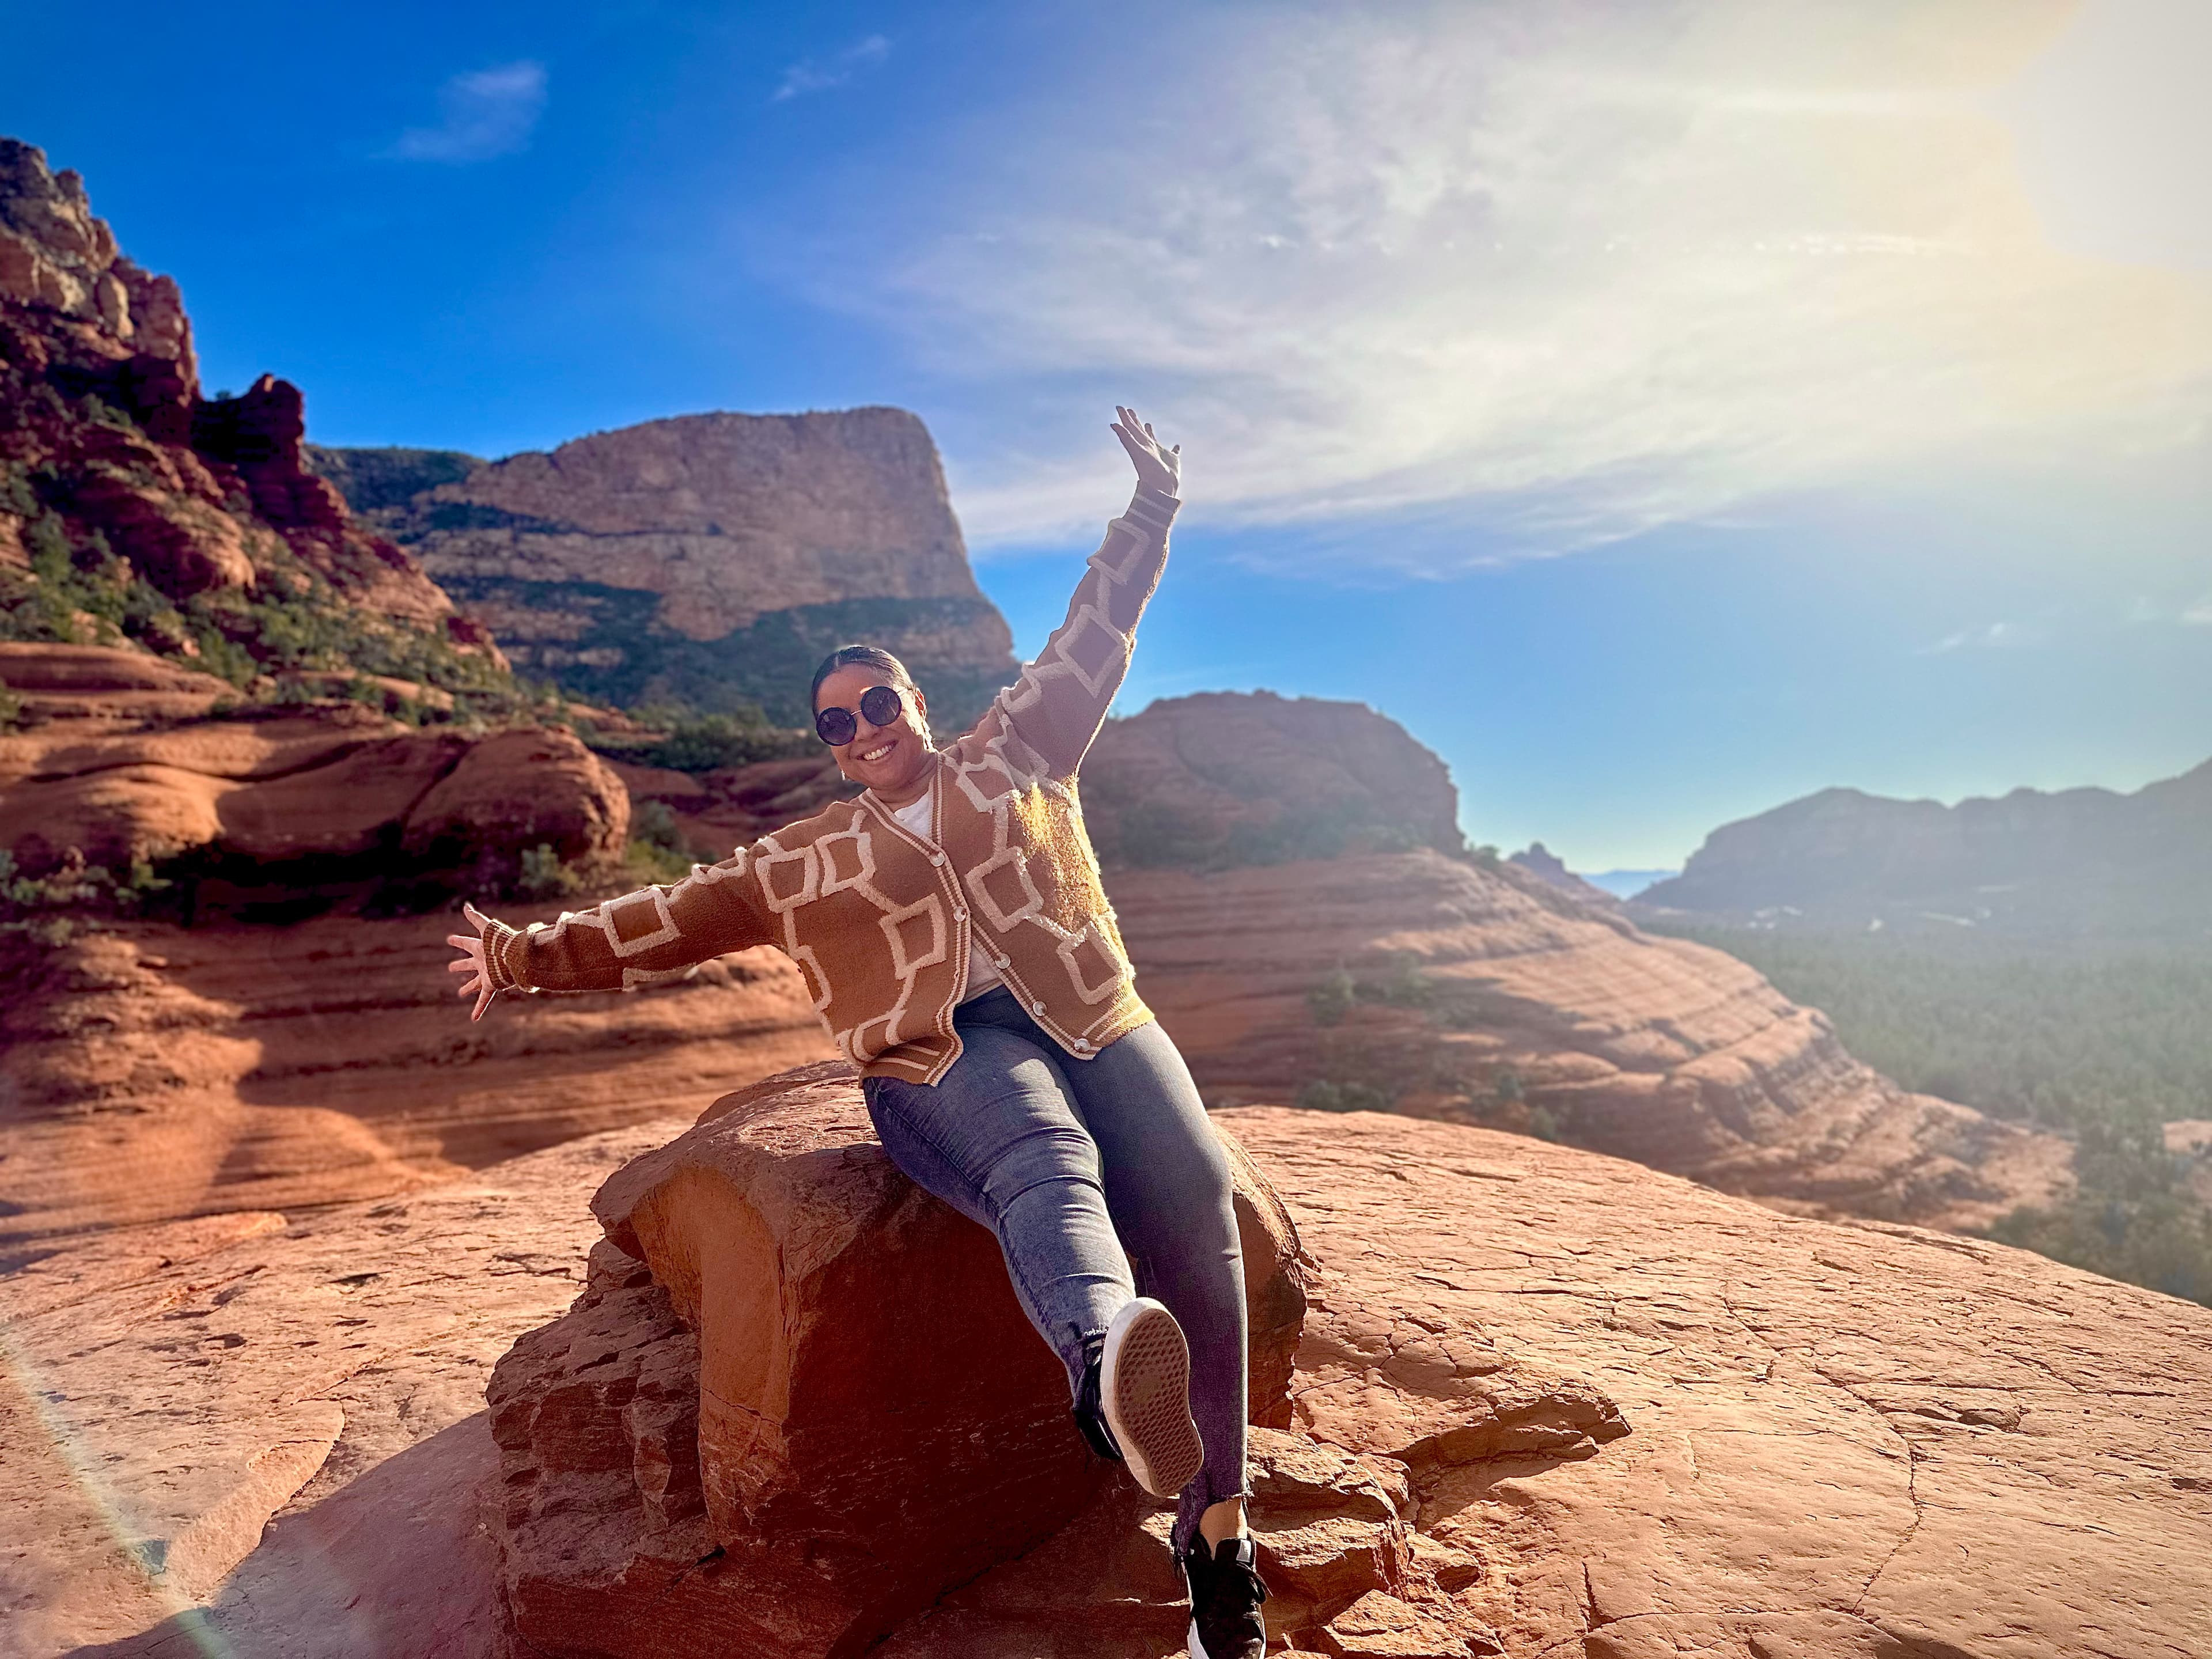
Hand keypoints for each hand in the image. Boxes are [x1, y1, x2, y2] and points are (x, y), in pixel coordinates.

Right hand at [445, 900, 496, 1021]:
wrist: (518, 957)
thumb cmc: (503, 942)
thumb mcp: (488, 928)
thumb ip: (476, 918)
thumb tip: (465, 905)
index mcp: (481, 948)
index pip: (466, 943)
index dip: (458, 941)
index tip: (449, 939)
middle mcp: (483, 962)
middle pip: (469, 964)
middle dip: (460, 965)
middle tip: (451, 968)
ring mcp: (487, 974)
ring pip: (474, 983)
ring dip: (468, 988)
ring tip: (461, 993)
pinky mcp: (491, 985)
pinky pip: (484, 999)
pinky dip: (479, 1009)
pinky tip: (474, 1018)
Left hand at [1111, 405, 1180, 496]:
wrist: (1161, 487)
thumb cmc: (1148, 469)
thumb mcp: (1136, 451)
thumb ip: (1125, 437)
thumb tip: (1113, 424)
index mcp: (1140, 444)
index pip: (1131, 428)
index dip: (1125, 418)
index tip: (1119, 407)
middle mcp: (1149, 447)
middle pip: (1139, 431)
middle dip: (1134, 421)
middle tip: (1130, 411)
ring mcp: (1160, 454)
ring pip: (1154, 440)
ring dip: (1150, 432)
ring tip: (1148, 424)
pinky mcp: (1172, 460)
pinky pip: (1174, 452)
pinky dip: (1175, 449)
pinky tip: (1177, 446)